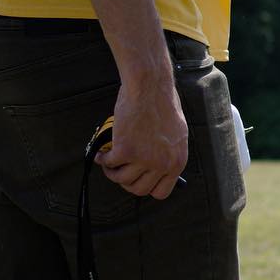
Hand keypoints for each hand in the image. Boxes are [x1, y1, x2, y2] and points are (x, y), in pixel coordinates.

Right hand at [97, 69, 188, 199]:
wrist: (150, 87)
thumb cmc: (162, 104)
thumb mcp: (176, 134)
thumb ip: (168, 153)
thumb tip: (156, 168)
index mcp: (177, 161)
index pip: (161, 192)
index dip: (146, 187)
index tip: (138, 179)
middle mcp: (163, 164)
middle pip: (139, 190)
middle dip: (127, 182)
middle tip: (120, 170)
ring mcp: (145, 159)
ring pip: (122, 179)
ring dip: (112, 172)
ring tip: (109, 162)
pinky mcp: (126, 150)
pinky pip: (109, 164)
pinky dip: (102, 159)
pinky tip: (102, 153)